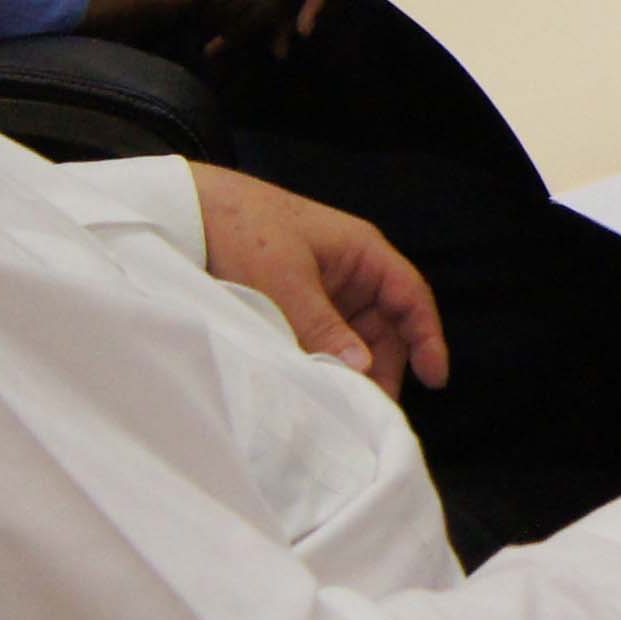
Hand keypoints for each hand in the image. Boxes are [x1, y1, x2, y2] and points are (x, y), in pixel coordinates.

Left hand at [186, 163, 448, 387]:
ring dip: (350, 368)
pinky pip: (322, 339)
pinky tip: (314, 384)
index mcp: (361, 253)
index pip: (410, 297)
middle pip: (384, 327)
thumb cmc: (242, 229)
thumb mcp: (284, 281)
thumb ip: (323, 328)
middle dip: (383, 366)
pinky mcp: (294, 305)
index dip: (427, 337)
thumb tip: (362, 369)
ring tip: (340, 403)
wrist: (185, 211)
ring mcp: (322, 289)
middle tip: (369, 408)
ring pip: (353, 338)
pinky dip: (322, 362)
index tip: (435, 378)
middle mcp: (348, 272)